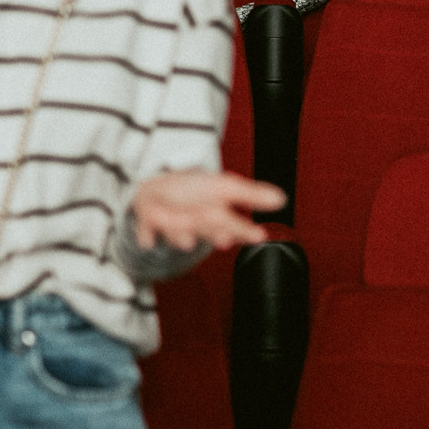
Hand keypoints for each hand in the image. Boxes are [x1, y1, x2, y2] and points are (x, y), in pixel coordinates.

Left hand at [130, 171, 285, 253]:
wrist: (158, 192)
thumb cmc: (194, 193)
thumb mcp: (224, 188)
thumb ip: (251, 194)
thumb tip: (282, 199)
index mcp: (214, 216)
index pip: (232, 223)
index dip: (244, 231)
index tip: (260, 236)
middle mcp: (194, 223)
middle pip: (207, 228)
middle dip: (216, 233)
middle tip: (226, 238)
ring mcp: (170, 224)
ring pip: (178, 232)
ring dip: (182, 236)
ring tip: (187, 239)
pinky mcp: (148, 219)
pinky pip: (146, 228)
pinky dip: (146, 234)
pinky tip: (148, 240)